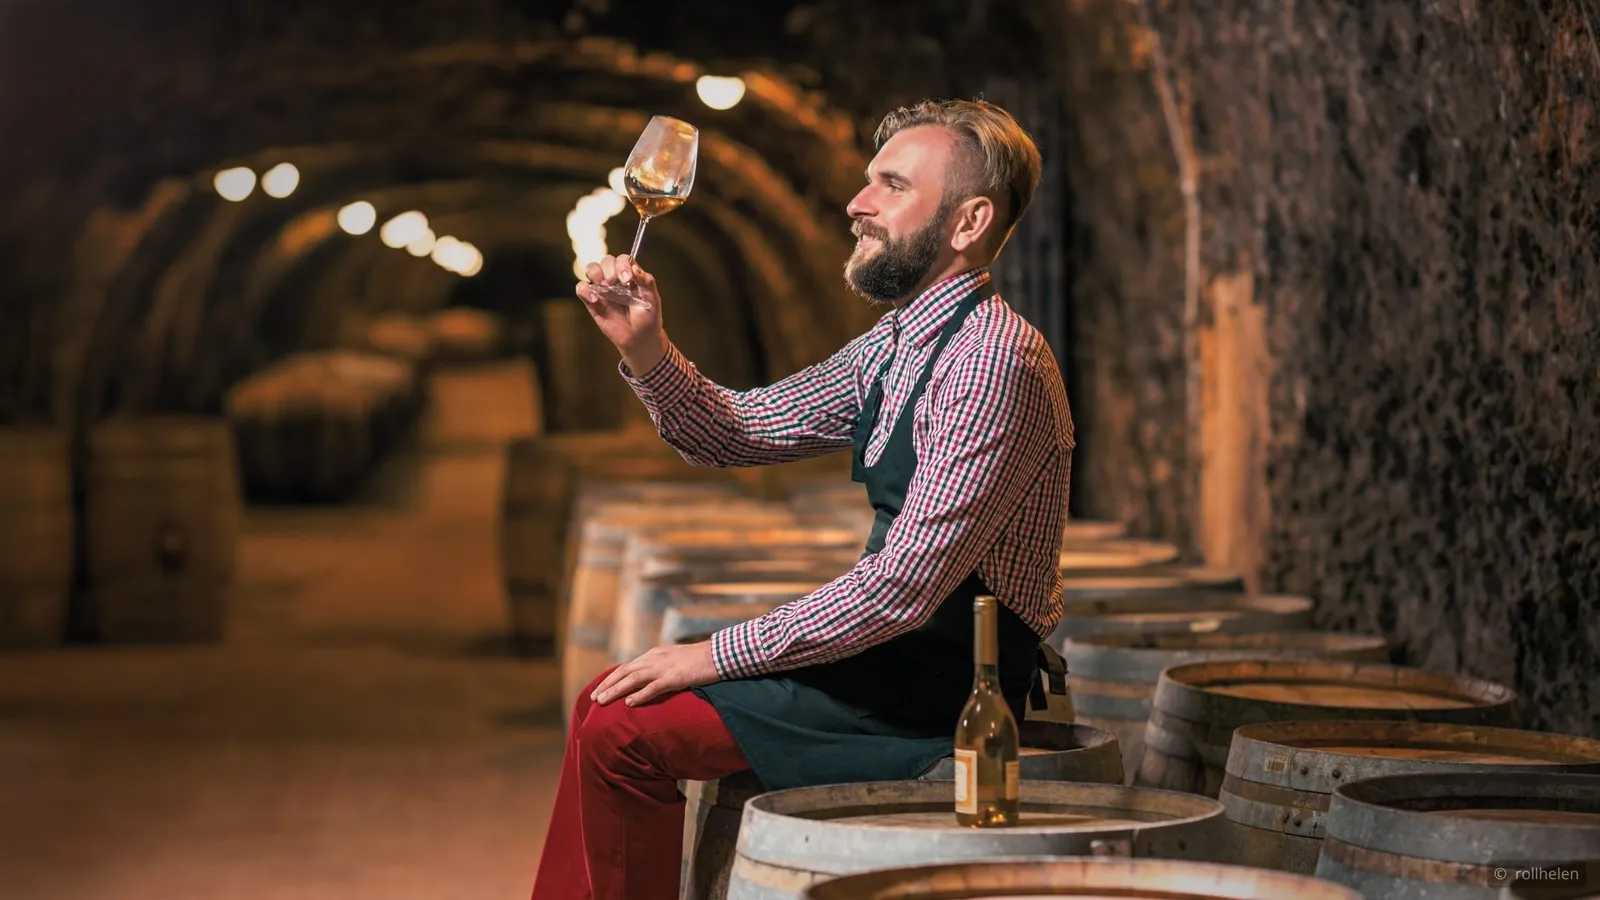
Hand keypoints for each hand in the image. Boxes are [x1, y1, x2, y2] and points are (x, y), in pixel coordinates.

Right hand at [576, 254, 667, 373]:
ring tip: (605, 287)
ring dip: (595, 273)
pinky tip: (594, 298)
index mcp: (630, 275)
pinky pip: (581, 288)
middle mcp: (615, 279)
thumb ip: (646, 281)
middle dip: (610, 269)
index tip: (627, 278)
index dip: (623, 264)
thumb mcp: (652, 299)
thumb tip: (635, 267)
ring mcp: (603, 289)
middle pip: (606, 261)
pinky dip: (584, 290)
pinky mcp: (592, 301)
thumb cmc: (648, 317)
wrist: (639, 338)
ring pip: (592, 269)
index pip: (623, 259)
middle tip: (617, 282)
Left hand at [592, 641, 720, 706]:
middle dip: (607, 684)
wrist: (718, 654)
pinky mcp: (674, 678)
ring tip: (602, 702)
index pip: (627, 666)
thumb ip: (661, 666)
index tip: (600, 688)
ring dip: (615, 690)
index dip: (612, 678)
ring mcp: (664, 668)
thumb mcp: (675, 659)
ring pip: (632, 679)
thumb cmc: (700, 659)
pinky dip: (639, 695)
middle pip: (624, 672)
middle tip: (594, 698)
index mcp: (654, 654)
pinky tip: (628, 703)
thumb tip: (651, 679)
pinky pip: (652, 688)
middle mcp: (655, 659)